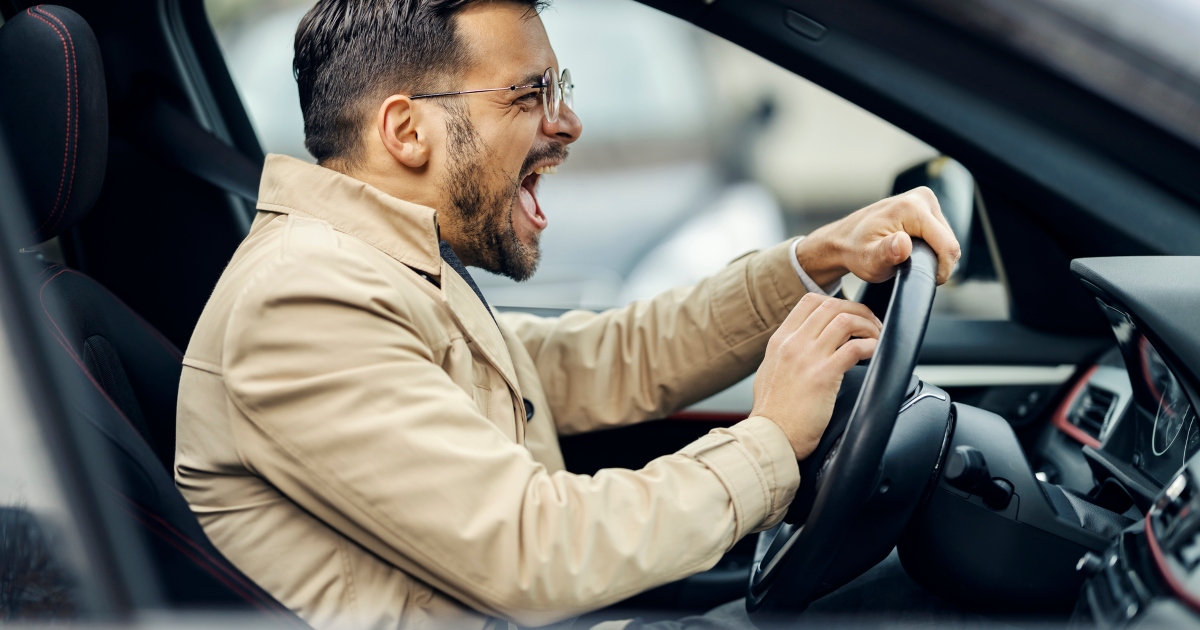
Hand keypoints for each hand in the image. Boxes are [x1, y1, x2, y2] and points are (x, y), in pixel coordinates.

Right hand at [751, 294, 880, 458]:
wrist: (771, 436)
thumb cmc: (773, 411)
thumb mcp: (770, 370)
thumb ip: (786, 352)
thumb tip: (803, 343)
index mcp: (780, 339)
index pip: (811, 301)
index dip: (837, 302)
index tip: (851, 314)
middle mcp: (793, 343)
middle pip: (832, 306)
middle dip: (859, 310)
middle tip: (872, 325)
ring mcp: (808, 357)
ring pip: (845, 321)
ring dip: (868, 326)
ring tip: (876, 337)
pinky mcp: (824, 376)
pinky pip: (855, 348)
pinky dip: (871, 345)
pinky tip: (874, 352)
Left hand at [794, 187, 961, 287]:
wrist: (844, 239)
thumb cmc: (855, 251)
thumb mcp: (868, 260)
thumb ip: (886, 253)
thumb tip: (903, 243)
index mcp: (912, 208)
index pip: (948, 246)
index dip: (941, 270)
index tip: (925, 280)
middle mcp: (922, 197)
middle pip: (950, 241)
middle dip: (936, 261)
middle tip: (910, 269)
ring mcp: (925, 199)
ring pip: (947, 238)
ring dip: (933, 254)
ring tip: (908, 259)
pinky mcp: (926, 206)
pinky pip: (941, 234)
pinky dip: (931, 246)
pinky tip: (912, 250)